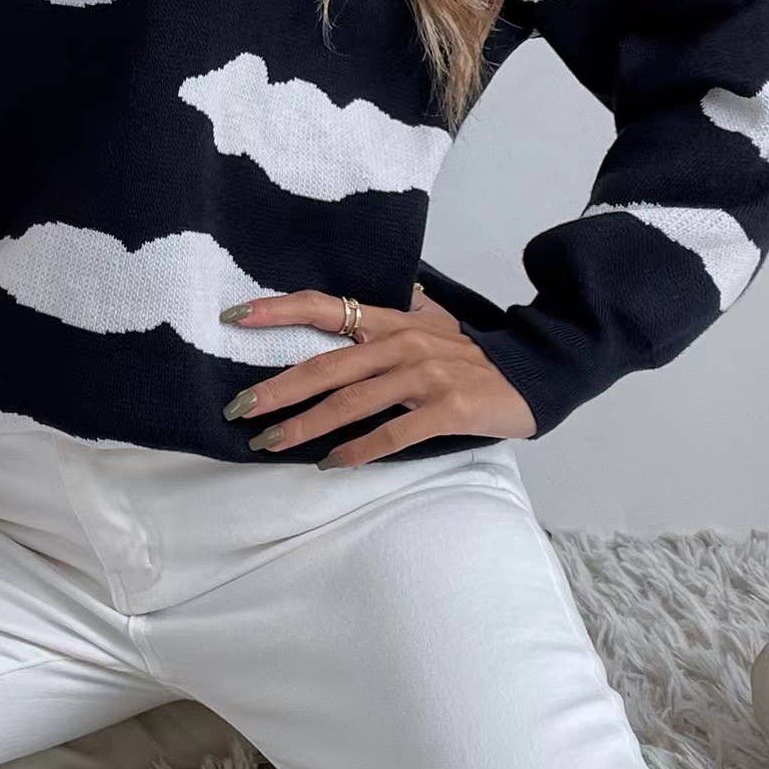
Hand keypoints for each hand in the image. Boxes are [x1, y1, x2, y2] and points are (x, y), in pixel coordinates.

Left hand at [219, 287, 537, 464]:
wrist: (534, 373)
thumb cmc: (472, 356)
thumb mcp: (431, 325)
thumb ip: (392, 316)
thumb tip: (356, 304)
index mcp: (391, 320)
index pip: (323, 306)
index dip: (278, 310)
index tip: (234, 317)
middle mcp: (402, 341)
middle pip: (327, 365)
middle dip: (278, 389)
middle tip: (238, 409)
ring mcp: (426, 373)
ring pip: (352, 401)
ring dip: (307, 426)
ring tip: (271, 443)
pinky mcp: (448, 406)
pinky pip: (395, 431)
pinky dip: (360, 450)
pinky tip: (333, 464)